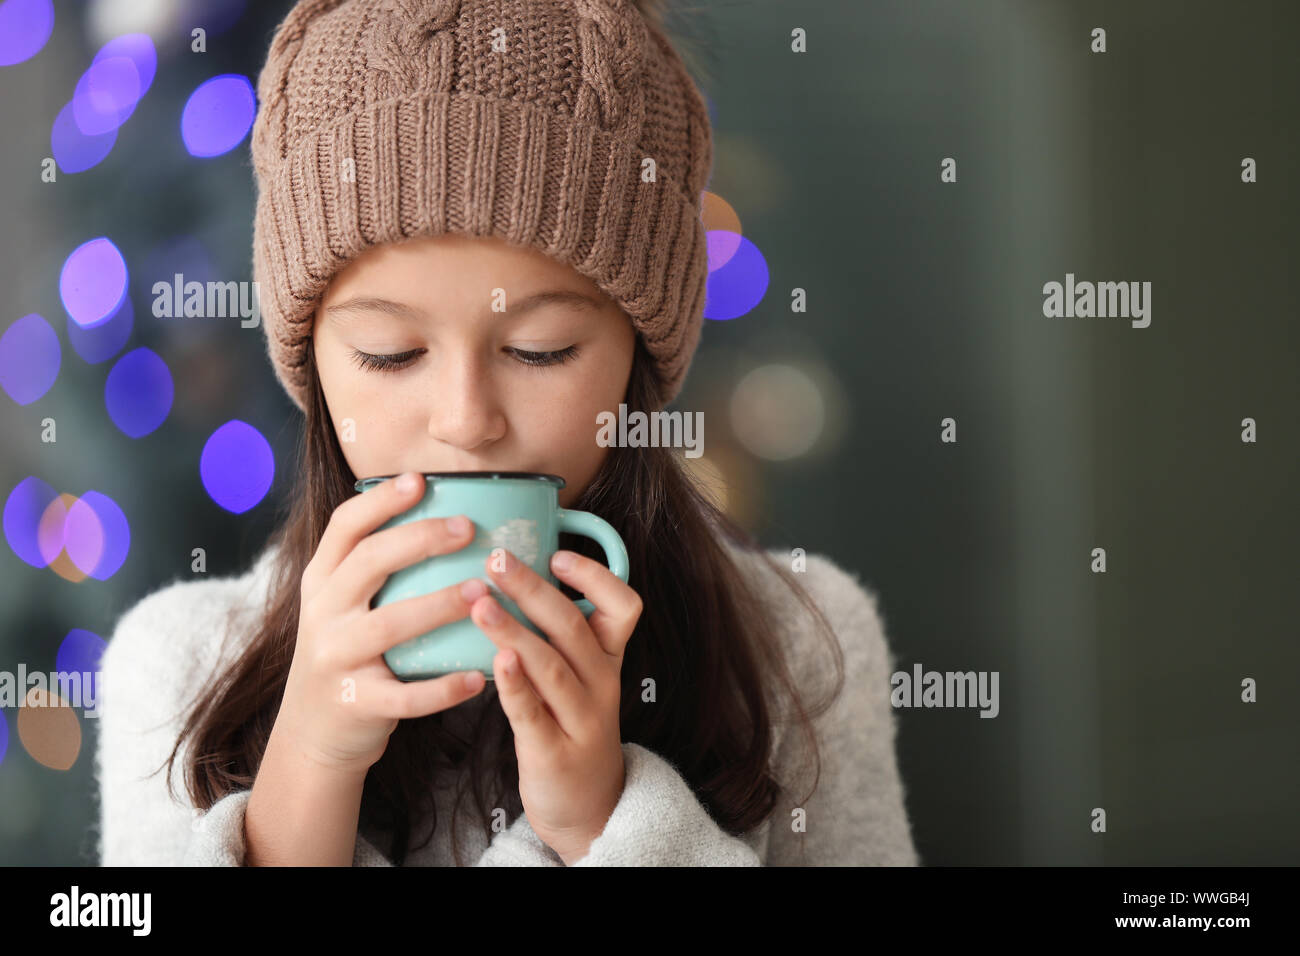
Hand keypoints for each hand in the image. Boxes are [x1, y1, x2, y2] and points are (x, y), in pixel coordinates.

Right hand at [279, 471, 487, 776]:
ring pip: (390, 624)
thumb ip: (376, 567)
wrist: (313, 733)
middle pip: (368, 563)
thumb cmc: (348, 653)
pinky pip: (405, 696)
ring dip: (439, 606)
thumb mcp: (343, 605)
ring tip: (481, 591)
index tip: (420, 481)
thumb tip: (445, 514)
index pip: (344, 527)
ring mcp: (335, 658)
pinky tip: (477, 677)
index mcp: (322, 581)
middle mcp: (322, 613)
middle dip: (420, 539)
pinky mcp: (355, 703)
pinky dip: (443, 688)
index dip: (380, 501)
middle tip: (468, 528)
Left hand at [463, 546, 641, 863]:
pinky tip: (493, 662)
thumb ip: (557, 635)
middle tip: (496, 558)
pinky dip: (515, 685)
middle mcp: (601, 684)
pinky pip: (533, 713)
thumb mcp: (580, 677)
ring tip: (479, 601)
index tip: (557, 555)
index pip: (623, 608)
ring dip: (513, 630)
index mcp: (608, 659)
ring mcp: (580, 720)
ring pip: (551, 665)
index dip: (595, 577)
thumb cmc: (571, 727)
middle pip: (573, 627)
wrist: (589, 808)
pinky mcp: (553, 752)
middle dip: (533, 588)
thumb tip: (510, 574)